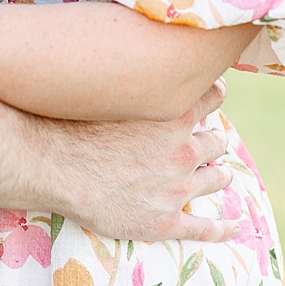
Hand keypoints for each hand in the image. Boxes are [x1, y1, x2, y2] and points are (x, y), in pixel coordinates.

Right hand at [52, 82, 239, 242]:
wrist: (52, 167)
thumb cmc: (70, 122)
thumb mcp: (108, 90)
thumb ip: (132, 81)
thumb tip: (133, 57)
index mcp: (172, 116)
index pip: (211, 96)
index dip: (213, 94)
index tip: (212, 93)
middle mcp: (182, 151)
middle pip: (216, 141)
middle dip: (212, 138)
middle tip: (205, 138)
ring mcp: (176, 189)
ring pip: (216, 179)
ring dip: (218, 174)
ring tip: (217, 174)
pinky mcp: (164, 222)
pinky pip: (204, 227)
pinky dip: (223, 228)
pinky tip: (232, 228)